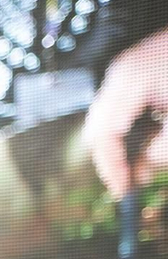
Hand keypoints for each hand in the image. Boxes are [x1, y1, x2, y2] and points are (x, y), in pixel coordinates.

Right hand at [86, 29, 167, 196]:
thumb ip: (162, 147)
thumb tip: (142, 166)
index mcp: (132, 81)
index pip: (104, 135)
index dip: (111, 167)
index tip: (123, 189)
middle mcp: (121, 73)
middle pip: (98, 128)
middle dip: (112, 158)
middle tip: (130, 181)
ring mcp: (125, 69)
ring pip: (105, 120)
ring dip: (120, 145)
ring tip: (141, 165)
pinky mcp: (135, 70)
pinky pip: (118, 107)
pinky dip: (127, 129)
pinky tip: (145, 141)